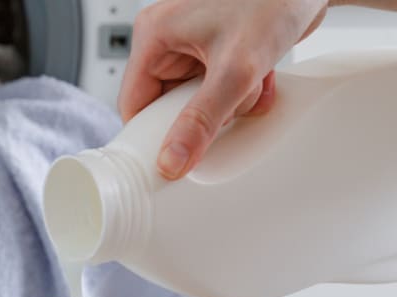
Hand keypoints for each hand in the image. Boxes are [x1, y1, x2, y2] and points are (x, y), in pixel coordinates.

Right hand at [120, 0, 328, 178]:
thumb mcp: (234, 69)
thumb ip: (201, 120)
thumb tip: (172, 160)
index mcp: (154, 35)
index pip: (134, 103)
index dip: (154, 134)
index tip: (172, 158)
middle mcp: (168, 38)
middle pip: (168, 104)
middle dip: (204, 114)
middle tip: (229, 107)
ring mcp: (192, 43)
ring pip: (196, 99)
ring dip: (229, 103)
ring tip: (253, 84)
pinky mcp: (217, 48)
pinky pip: (218, 88)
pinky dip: (242, 91)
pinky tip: (262, 79)